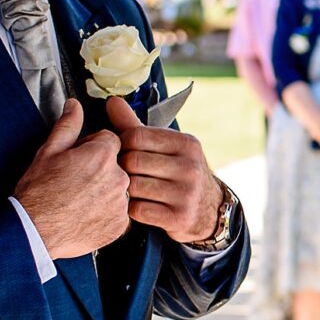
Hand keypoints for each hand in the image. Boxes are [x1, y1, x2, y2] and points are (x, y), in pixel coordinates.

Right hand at [12, 100, 128, 256]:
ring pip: (119, 188)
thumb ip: (67, 125)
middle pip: (117, 164)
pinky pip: (119, 211)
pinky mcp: (121, 224)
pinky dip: (107, 211)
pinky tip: (86, 213)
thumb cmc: (38, 194)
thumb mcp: (48, 152)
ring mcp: (121, 203)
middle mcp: (118, 178)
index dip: (92, 147)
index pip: (110, 140)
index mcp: (102, 156)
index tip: (79, 157)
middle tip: (76, 180)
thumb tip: (74, 106)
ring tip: (79, 198)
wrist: (35, 231)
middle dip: (100, 168)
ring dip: (105, 190)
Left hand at [107, 95, 224, 238]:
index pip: (137, 136)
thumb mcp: (165, 147)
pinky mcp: (179, 218)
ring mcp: (186, 194)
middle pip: (133, 161)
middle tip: (122, 172)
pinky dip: (132, 208)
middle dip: (122, 167)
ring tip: (129, 188)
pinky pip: (138, 210)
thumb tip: (112, 101)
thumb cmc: (178, 173)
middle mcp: (190, 167)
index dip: (121, 144)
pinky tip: (138, 204)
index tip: (122, 151)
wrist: (207, 210)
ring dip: (125, 189)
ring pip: (133, 186)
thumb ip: (135, 126)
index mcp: (186, 144)